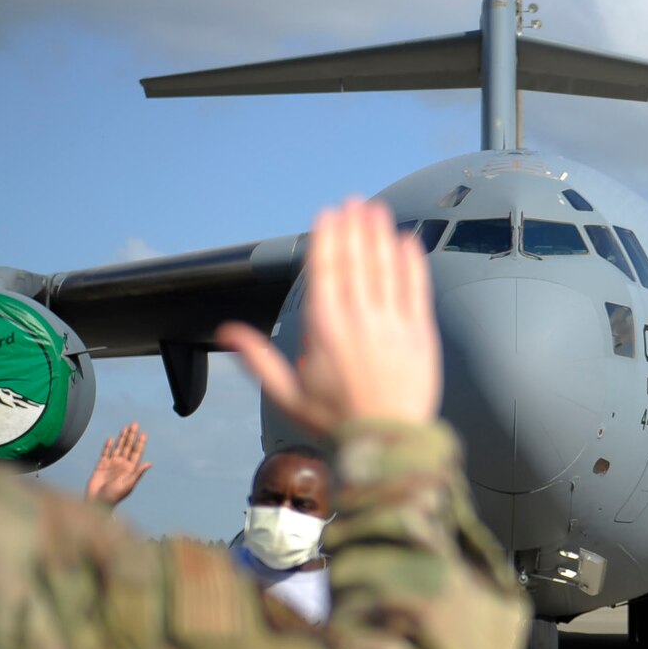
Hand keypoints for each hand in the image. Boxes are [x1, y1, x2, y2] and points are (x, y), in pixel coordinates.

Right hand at [84, 422, 152, 504]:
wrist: (97, 501)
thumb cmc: (114, 496)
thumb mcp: (128, 485)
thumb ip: (137, 473)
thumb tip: (149, 463)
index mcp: (130, 469)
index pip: (137, 453)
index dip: (140, 443)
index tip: (144, 433)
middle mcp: (122, 465)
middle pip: (128, 447)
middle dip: (131, 436)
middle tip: (135, 424)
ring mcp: (112, 464)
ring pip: (118, 447)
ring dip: (122, 438)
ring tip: (126, 427)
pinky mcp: (101, 465)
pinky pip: (105, 453)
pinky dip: (108, 446)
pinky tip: (112, 439)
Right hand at [217, 198, 440, 433]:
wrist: (388, 446)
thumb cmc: (336, 423)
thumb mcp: (288, 395)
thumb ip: (258, 359)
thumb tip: (227, 333)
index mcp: (324, 330)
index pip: (325, 271)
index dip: (327, 239)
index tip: (328, 215)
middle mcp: (359, 321)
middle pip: (356, 262)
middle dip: (355, 228)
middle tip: (355, 202)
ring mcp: (392, 326)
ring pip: (385, 269)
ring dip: (380, 236)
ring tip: (377, 212)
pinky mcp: (420, 336)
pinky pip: (415, 290)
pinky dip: (411, 264)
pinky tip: (408, 242)